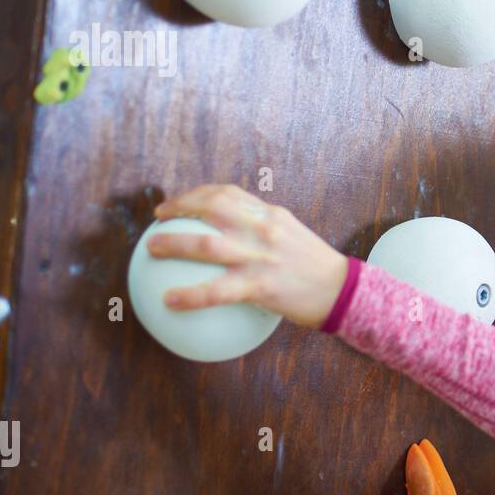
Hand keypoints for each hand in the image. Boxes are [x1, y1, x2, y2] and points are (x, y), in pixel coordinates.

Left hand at [147, 184, 348, 328]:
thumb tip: (233, 236)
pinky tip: (168, 301)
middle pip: (213, 207)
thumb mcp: (293, 238)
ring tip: (151, 249)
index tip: (180, 202)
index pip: (228, 193)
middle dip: (180, 208)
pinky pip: (216, 290)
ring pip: (206, 244)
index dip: (198, 194)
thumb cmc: (316, 269)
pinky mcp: (260, 285)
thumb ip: (265, 232)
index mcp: (270, 216)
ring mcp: (260, 256)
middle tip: (158, 219)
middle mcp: (263, 229)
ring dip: (173, 243)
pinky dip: (188, 295)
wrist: (342, 292)